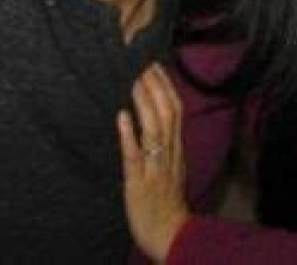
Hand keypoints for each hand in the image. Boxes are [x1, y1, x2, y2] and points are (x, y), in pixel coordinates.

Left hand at [117, 64, 190, 262]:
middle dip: (156, 86)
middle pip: (168, 112)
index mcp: (175, 147)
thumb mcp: (171, 165)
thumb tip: (151, 116)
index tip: (154, 63)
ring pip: (155, 128)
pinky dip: (129, 135)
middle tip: (142, 62)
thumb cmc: (166, 200)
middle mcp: (169, 152)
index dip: (165, 85)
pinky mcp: (140, 182)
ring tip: (133, 80)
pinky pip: (135, 156)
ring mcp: (155, 166)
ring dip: (144, 103)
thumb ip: (164, 141)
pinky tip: (121, 117)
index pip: (175, 109)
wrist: (170, 234)